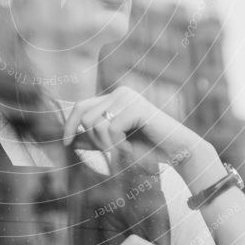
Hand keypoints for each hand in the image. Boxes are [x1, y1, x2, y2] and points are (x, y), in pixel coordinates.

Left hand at [63, 85, 207, 167]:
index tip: (66, 144)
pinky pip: (111, 129)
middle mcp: (119, 92)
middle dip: (96, 142)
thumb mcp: (114, 145)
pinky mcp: (136, 106)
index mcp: (114, 98)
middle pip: (86, 117)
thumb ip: (94, 139)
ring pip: (96, 125)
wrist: (178, 152)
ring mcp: (128, 97)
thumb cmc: (148, 150)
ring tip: (127, 149)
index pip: (81, 107)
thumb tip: (68, 139)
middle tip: (115, 152)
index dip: (69, 125)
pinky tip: (133, 147)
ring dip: (108, 145)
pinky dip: (119, 145)